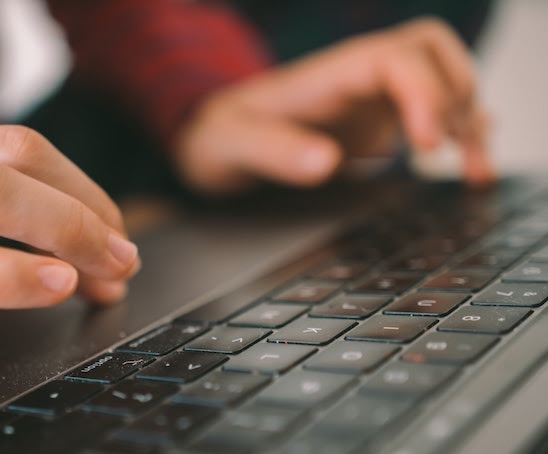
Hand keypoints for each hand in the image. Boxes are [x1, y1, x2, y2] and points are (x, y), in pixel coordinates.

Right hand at [0, 101, 139, 398]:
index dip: (78, 187)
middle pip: (5, 157)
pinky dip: (5, 277)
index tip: (111, 231)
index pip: (10, 143)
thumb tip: (53, 222)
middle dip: (82, 205)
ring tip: (104, 270)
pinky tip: (51, 288)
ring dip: (62, 230)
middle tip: (121, 253)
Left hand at [175, 17, 494, 192]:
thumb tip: (324, 163)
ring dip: (466, 117)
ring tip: (473, 170)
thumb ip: (272, 152)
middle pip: (433, 54)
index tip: (428, 146)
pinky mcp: (372, 123)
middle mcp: (356, 80)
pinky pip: (429, 112)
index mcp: (328, 76)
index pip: (398, 58)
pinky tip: (463, 161)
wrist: (209, 141)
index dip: (425, 95)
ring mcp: (367, 100)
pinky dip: (454, 133)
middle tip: (454, 152)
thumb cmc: (217, 139)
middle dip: (457, 95)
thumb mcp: (230, 147)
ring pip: (440, 81)